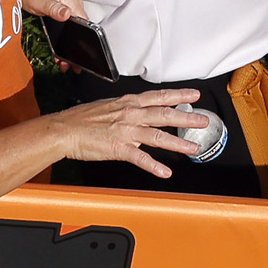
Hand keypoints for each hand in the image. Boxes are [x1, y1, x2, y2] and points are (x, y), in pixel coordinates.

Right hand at [46, 86, 207, 177]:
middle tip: (204, 121)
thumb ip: (125, 110)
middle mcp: (131, 114)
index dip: (179, 96)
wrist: (63, 130)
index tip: (195, 96)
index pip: (159, 97)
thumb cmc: (81, 119)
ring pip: (158, 136)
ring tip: (192, 148)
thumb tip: (137, 111)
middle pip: (164, 114)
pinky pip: (140, 158)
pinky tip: (165, 172)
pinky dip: (154, 166)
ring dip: (178, 143)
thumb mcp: (107, 106)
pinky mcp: (118, 148)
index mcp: (128, 103)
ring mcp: (126, 131)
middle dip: (187, 118)